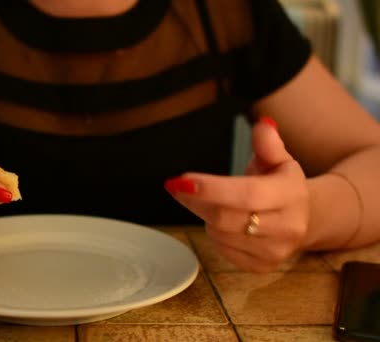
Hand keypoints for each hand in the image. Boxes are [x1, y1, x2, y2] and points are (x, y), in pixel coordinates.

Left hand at [165, 117, 309, 271]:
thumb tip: (263, 125)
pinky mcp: (262, 267)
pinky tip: (223, 222)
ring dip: (205, 216)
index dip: (211, 188)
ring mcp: (276, 251)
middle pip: (225, 217)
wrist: (307, 219)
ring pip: (219, 234)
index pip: (246, 194)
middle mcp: (287, 226)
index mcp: (291, 194)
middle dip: (196, 200)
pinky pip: (222, 250)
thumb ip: (268, 144)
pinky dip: (215, 235)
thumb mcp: (279, 160)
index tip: (181, 180)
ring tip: (212, 202)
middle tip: (179, 186)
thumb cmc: (282, 184)